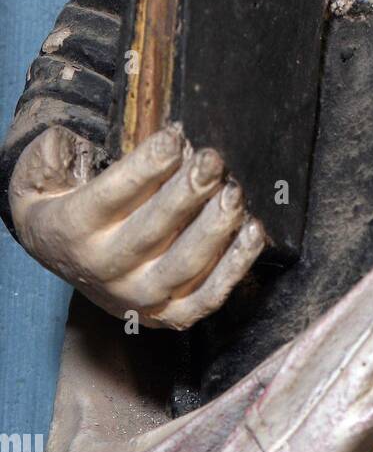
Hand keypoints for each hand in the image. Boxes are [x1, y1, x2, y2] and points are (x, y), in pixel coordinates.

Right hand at [10, 124, 264, 329]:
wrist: (61, 256)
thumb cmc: (65, 200)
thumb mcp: (40, 175)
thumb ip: (50, 156)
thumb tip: (72, 142)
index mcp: (73, 229)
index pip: (112, 196)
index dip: (146, 166)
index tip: (175, 136)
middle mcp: (105, 269)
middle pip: (152, 232)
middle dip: (187, 193)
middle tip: (212, 160)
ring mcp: (139, 297)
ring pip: (183, 268)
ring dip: (215, 229)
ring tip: (233, 193)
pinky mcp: (168, 315)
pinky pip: (206, 298)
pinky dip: (234, 268)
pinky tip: (252, 231)